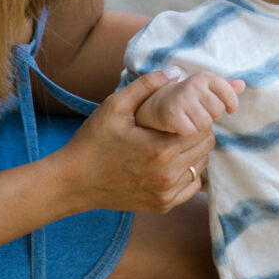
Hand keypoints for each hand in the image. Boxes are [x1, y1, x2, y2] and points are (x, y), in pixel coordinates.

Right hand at [63, 67, 239, 215]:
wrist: (73, 182)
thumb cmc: (92, 142)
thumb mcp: (114, 106)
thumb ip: (147, 85)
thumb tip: (175, 72)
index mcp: (160, 150)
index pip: (203, 129)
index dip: (198, 116)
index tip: (184, 112)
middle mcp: (168, 175)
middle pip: (205, 147)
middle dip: (197, 132)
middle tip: (179, 125)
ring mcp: (166, 194)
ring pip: (200, 166)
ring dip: (193, 152)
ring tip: (173, 142)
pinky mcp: (162, 206)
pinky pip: (192, 187)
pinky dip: (187, 173)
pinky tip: (170, 163)